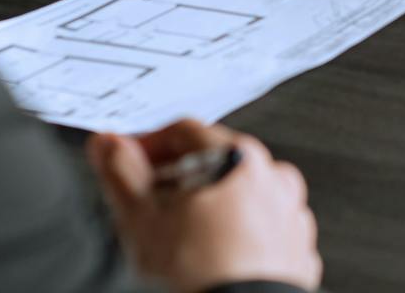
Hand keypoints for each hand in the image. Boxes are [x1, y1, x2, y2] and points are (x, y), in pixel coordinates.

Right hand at [87, 119, 320, 292]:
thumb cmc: (199, 271)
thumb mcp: (141, 217)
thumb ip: (121, 173)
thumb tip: (108, 146)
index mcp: (237, 157)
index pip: (184, 132)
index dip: (148, 145)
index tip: (128, 163)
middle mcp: (273, 178)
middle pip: (215, 163)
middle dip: (178, 179)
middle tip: (150, 204)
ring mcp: (290, 214)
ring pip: (240, 198)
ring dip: (209, 209)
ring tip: (180, 239)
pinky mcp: (296, 250)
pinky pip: (260, 232)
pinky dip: (236, 238)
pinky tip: (212, 260)